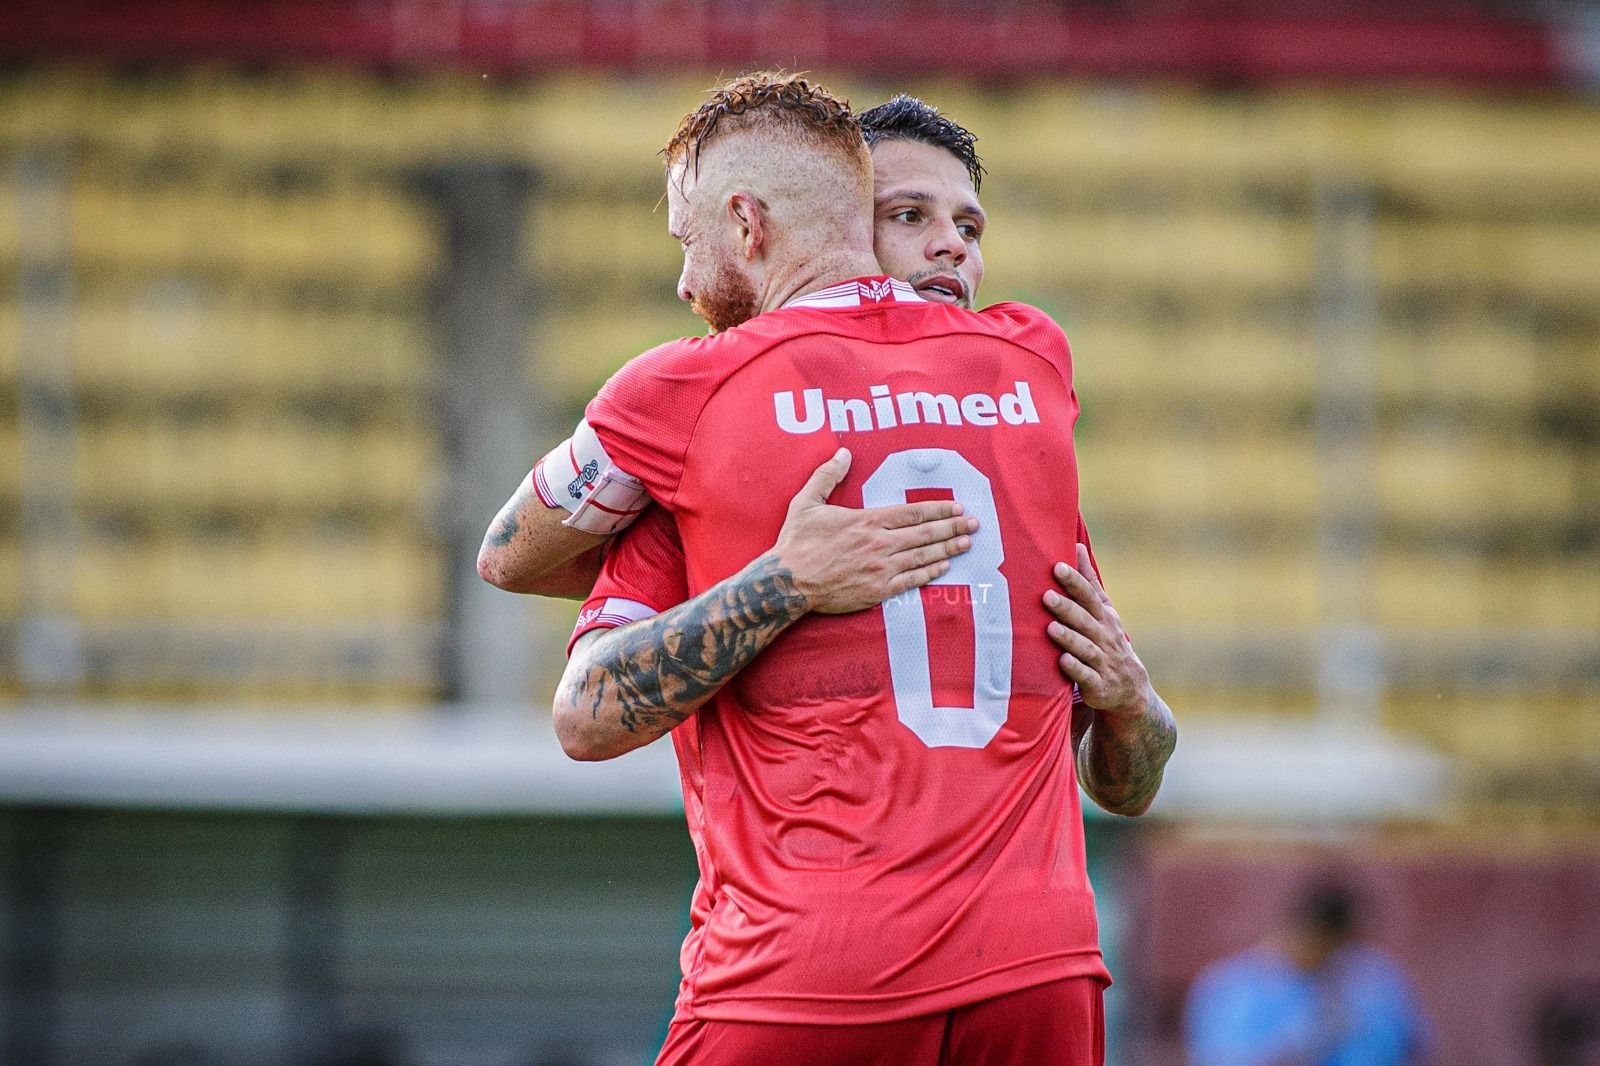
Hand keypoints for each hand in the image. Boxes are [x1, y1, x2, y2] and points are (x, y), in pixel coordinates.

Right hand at [772, 448, 977, 614]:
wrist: (788, 582)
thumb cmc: (797, 542)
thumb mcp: (806, 502)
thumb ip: (827, 476)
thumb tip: (843, 453)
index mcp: (866, 520)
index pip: (913, 512)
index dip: (939, 509)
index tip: (957, 506)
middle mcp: (879, 544)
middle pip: (926, 533)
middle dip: (954, 527)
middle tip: (975, 523)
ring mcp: (881, 569)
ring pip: (923, 556)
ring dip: (948, 548)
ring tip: (967, 543)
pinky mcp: (877, 591)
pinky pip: (911, 581)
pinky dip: (930, 573)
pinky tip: (944, 567)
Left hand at [1044, 543, 1149, 717]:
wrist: (1130, 688)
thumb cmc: (1107, 640)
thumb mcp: (1103, 610)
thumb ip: (1088, 581)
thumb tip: (1077, 545)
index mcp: (1103, 617)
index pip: (1089, 596)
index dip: (1074, 581)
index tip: (1058, 566)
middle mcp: (1104, 637)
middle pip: (1085, 620)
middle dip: (1066, 607)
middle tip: (1046, 595)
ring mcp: (1102, 661)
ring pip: (1085, 648)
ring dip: (1069, 638)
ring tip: (1051, 628)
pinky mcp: (1097, 685)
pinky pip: (1086, 677)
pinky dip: (1076, 669)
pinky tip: (1063, 660)